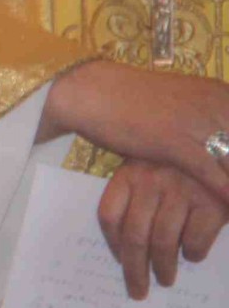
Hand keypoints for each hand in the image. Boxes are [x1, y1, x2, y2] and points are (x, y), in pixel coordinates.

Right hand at [45, 60, 228, 208]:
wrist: (93, 92)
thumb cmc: (133, 98)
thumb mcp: (181, 103)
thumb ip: (208, 118)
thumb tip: (222, 142)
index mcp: (221, 94)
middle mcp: (217, 106)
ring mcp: (198, 124)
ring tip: (228, 215)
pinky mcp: (177, 144)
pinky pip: (213, 176)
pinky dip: (225, 195)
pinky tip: (226, 211)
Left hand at [96, 160, 227, 298]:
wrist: (226, 144)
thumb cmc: (185, 161)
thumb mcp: (154, 166)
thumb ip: (140, 195)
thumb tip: (127, 246)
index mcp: (131, 172)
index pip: (109, 215)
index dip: (112, 244)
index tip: (119, 260)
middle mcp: (152, 181)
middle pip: (133, 236)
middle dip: (134, 269)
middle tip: (137, 290)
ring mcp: (182, 192)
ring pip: (162, 243)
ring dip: (163, 268)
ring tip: (165, 279)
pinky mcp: (212, 204)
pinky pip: (194, 241)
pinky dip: (192, 254)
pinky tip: (193, 256)